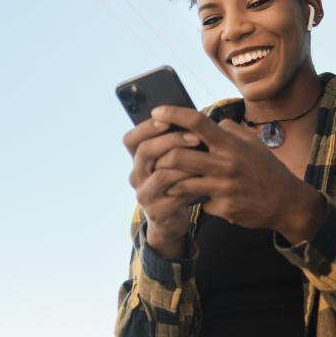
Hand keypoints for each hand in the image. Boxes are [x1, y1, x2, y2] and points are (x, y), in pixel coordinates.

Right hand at [123, 118, 207, 256]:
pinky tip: (204, 180)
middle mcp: (136, 176)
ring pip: (160, 174)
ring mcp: (144, 194)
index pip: (131, 139)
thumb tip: (191, 117)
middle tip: (195, 137)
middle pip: (145, 151)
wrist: (173, 219)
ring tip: (203, 158)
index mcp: (137, 160)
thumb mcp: (173, 162)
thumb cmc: (177, 182)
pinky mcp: (156, 211)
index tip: (166, 118)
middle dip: (172, 140)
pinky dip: (190, 185)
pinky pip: (174, 194)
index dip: (146, 127)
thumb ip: (174, 143)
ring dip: (184, 164)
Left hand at [150, 105, 325, 244]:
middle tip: (155, 157)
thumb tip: (207, 120)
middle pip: (178, 156)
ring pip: (182, 183)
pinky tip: (200, 199)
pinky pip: (199, 202)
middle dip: (161, 157)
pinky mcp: (223, 209)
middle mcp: (226, 165)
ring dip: (170, 182)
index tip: (156, 112)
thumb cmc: (268, 169)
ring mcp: (224, 189)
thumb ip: (229, 130)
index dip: (173, 114)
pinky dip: (197, 200)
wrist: (288, 203)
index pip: (197, 123)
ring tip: (166, 180)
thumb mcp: (253, 143)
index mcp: (231, 145)